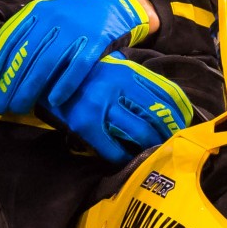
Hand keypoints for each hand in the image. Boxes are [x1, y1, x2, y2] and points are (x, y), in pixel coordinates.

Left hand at [0, 0, 154, 117]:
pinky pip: (77, 65)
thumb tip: (2, 67)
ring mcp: (75, 29)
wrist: (115, 5)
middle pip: (26, 54)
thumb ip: (27, 34)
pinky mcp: (96, 40)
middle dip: (10, 82)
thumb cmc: (74, 17)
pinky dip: (64, 84)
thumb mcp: (47, 17)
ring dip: (30, 88)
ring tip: (19, 107)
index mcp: (36, 12)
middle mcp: (52, 18)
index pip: (10, 37)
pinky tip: (53, 101)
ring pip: (47, 62)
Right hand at [44, 54, 193, 164]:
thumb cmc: (84, 72)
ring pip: (139, 132)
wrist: (43, 74)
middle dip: (168, 134)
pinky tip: (127, 159)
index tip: (183, 127)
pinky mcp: (85, 122)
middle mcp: (117, 86)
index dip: (179, 115)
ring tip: (154, 152)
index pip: (167, 95)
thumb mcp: (114, 68)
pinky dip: (123, 157)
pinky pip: (112, 147)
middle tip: (172, 144)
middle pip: (157, 116)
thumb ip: (139, 80)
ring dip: (151, 146)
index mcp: (127, 71)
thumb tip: (171, 103)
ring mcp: (100, 105)